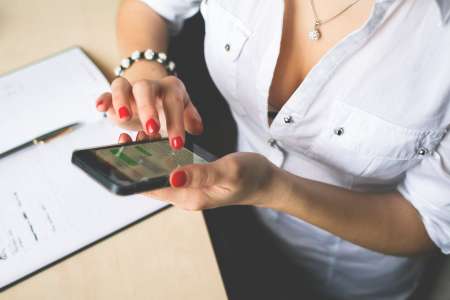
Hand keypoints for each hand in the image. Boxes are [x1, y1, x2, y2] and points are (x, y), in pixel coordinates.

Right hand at [96, 72, 202, 149]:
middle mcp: (150, 86)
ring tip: (124, 117)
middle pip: (146, 90)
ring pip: (122, 86)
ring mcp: (130, 90)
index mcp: (171, 89)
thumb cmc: (168, 106)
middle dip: (148, 109)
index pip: (174, 103)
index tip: (177, 144)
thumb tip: (197, 129)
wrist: (152, 95)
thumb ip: (190, 119)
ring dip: (122, 101)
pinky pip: (106, 93)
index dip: (176, 123)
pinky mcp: (114, 96)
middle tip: (151, 129)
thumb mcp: (183, 111)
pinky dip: (103, 99)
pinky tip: (100, 107)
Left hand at [118, 131, 276, 209]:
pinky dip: (162, 157)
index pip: (155, 188)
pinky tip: (157, 142)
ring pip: (161, 175)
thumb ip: (201, 174)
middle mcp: (187, 196)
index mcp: (192, 197)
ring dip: (148, 158)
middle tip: (129, 137)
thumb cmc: (251, 176)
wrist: (266, 181)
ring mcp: (190, 189)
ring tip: (140, 135)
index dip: (135, 173)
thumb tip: (172, 176)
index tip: (123, 155)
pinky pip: (172, 170)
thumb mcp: (228, 171)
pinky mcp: (194, 181)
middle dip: (137, 162)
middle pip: (153, 182)